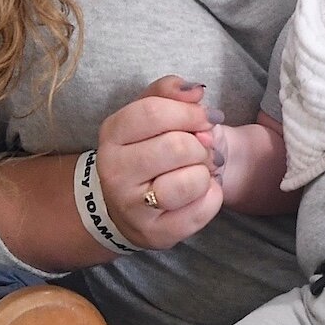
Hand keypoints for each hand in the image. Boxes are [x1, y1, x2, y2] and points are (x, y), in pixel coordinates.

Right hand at [95, 75, 223, 248]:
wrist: (127, 203)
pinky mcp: (156, 234)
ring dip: (205, 172)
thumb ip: (169, 92)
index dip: (189, 112)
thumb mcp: (148, 113)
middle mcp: (114, 171)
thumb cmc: (145, 149)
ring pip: (189, 182)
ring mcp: (133, 207)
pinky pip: (202, 210)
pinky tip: (201, 191)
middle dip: (201, 145)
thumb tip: (196, 91)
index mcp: (111, 135)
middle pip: (176, 147)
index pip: (154, 112)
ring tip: (199, 170)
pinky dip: (212, 196)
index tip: (204, 117)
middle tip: (202, 148)